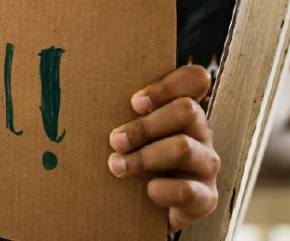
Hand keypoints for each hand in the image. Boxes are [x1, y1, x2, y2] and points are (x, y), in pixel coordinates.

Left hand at [108, 65, 219, 231]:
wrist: (148, 211)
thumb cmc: (134, 159)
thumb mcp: (130, 133)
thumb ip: (121, 113)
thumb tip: (82, 95)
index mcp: (184, 110)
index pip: (195, 79)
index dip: (167, 85)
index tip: (134, 102)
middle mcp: (201, 132)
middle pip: (187, 110)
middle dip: (144, 125)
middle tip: (114, 140)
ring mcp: (206, 164)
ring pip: (183, 147)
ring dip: (144, 157)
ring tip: (116, 166)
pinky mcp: (206, 197)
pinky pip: (187, 190)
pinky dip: (160, 190)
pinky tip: (147, 191)